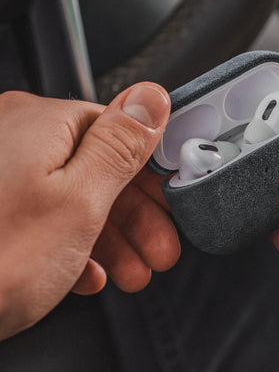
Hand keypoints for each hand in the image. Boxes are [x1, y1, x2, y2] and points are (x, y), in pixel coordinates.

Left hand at [0, 84, 179, 340]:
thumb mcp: (80, 201)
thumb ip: (122, 145)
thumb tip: (151, 98)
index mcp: (39, 124)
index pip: (120, 132)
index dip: (151, 175)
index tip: (169, 204)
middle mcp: (14, 137)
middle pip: (97, 168)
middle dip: (135, 217)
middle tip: (157, 250)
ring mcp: (0, 172)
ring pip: (72, 196)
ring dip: (109, 237)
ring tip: (131, 272)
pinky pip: (42, 214)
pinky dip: (70, 244)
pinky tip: (84, 272)